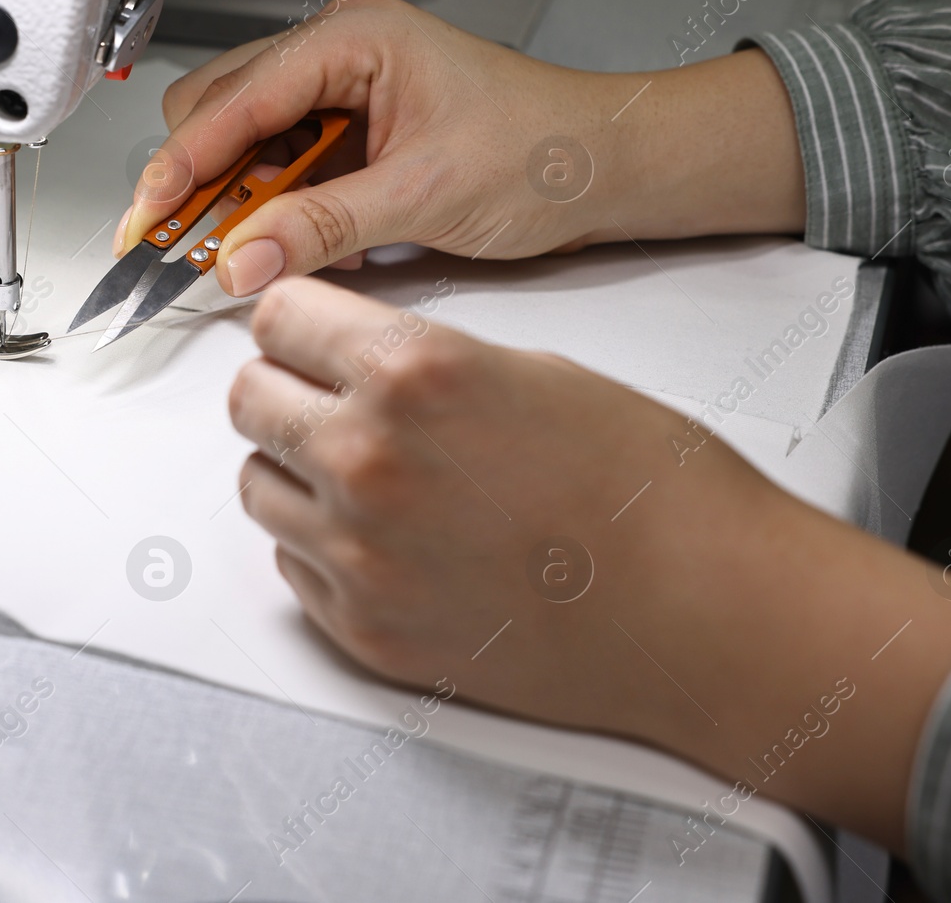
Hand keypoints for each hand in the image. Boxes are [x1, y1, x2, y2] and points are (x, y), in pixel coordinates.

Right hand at [119, 0, 805, 294]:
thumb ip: (322, 227)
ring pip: (250, 144)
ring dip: (245, 202)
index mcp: (353, 38)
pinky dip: (282, 210)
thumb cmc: (544, 151)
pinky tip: (301, 241)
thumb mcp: (424, 195)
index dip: (183, 167)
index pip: (234, 99)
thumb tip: (240, 259)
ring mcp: (346, 89)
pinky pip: (289, 167)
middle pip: (224, 113)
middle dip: (204, 185)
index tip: (147, 223)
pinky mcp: (357, 130)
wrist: (607, 167)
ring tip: (257, 252)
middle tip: (194, 250)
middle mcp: (341, 52)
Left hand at [228, 276, 950, 852]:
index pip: (276, 318)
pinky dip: (325, 547)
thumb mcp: (533, 372)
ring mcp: (359, 557)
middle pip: (247, 400)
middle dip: (284, 388)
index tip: (303, 331)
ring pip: (259, 487)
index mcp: (412, 374)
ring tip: (370, 473)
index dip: (295, 320)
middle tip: (326, 395)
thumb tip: (355, 362)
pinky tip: (393, 538)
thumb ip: (422, 363)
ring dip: (298, 470)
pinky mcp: (366, 631)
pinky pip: (295, 568)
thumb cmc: (651, 491)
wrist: (703, 611)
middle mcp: (368, 461)